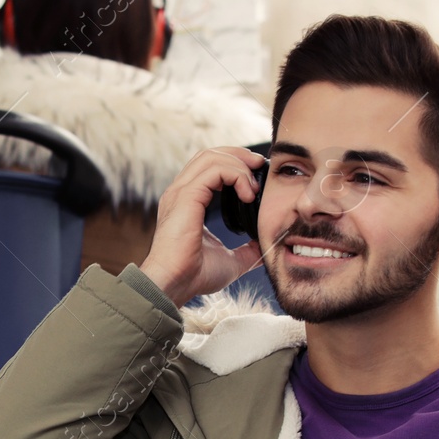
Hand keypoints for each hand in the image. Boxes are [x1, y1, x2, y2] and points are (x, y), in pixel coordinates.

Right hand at [140, 147, 265, 305]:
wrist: (175, 284)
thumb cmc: (194, 275)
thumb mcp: (231, 260)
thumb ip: (247, 250)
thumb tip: (264, 247)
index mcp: (188, 201)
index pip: (209, 166)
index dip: (234, 164)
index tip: (256, 176)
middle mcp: (181, 192)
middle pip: (210, 154)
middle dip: (239, 155)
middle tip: (260, 167)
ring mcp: (180, 192)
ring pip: (211, 157)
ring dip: (239, 165)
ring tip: (254, 186)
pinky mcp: (186, 196)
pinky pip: (215, 170)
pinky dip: (236, 175)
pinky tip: (247, 195)